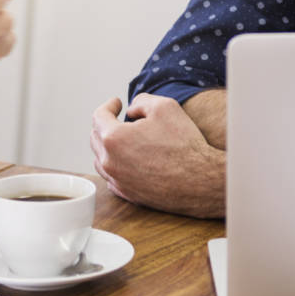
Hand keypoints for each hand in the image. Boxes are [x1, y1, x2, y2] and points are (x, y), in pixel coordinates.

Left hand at [90, 94, 224, 217]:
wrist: (198, 182)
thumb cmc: (183, 145)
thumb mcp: (165, 107)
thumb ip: (141, 101)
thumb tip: (131, 110)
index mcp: (113, 138)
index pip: (99, 116)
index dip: (109, 105)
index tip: (117, 103)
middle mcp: (109, 161)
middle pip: (96, 137)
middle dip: (106, 124)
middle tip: (120, 118)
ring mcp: (116, 180)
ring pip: (100, 158)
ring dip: (108, 145)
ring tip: (125, 138)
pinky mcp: (126, 194)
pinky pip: (111, 175)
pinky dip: (116, 164)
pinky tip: (130, 159)